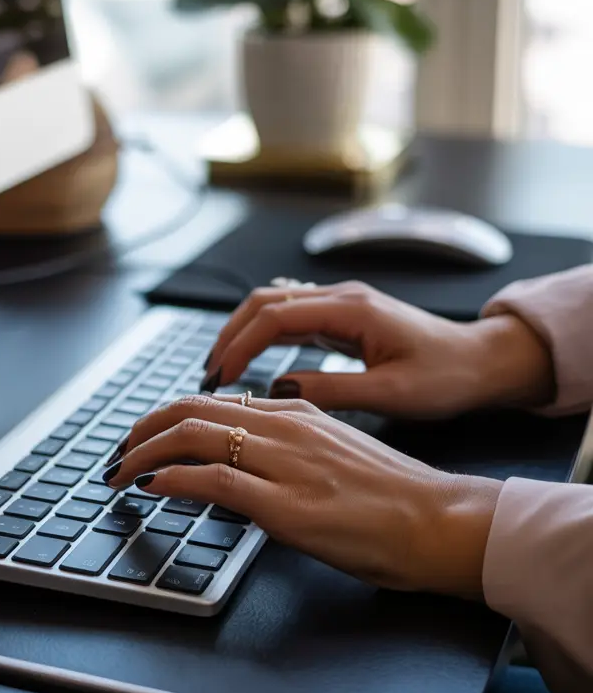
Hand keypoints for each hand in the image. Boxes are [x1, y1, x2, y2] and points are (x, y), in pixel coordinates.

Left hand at [106, 394, 501, 596]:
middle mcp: (283, 426)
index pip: (209, 404)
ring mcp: (283, 463)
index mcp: (294, 412)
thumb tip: (239, 456)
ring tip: (120, 473)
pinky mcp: (287, 505)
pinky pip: (214, 480)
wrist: (439, 521)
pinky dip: (171, 479)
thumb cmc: (392, 496)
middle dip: (140, 432)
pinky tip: (152, 487)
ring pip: (192, 438)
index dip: (163, 420)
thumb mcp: (332, 452)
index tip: (141, 441)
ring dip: (143, 454)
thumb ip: (285, 446)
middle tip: (117, 455)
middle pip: (189, 412)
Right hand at [204, 282, 554, 418]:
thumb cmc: (448, 378)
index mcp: (351, 310)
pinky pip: (291, 319)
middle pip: (264, 302)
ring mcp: (342, 305)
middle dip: (229, 335)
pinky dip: (262, 337)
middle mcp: (341, 298)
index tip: (218, 377)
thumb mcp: (391, 394)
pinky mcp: (344, 319)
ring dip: (242, 333)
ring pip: (273, 307)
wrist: (484, 363)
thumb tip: (277, 390)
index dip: (239, 345)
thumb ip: (332, 390)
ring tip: (220, 370)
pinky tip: (250, 362)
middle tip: (208, 374)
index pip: (274, 317)